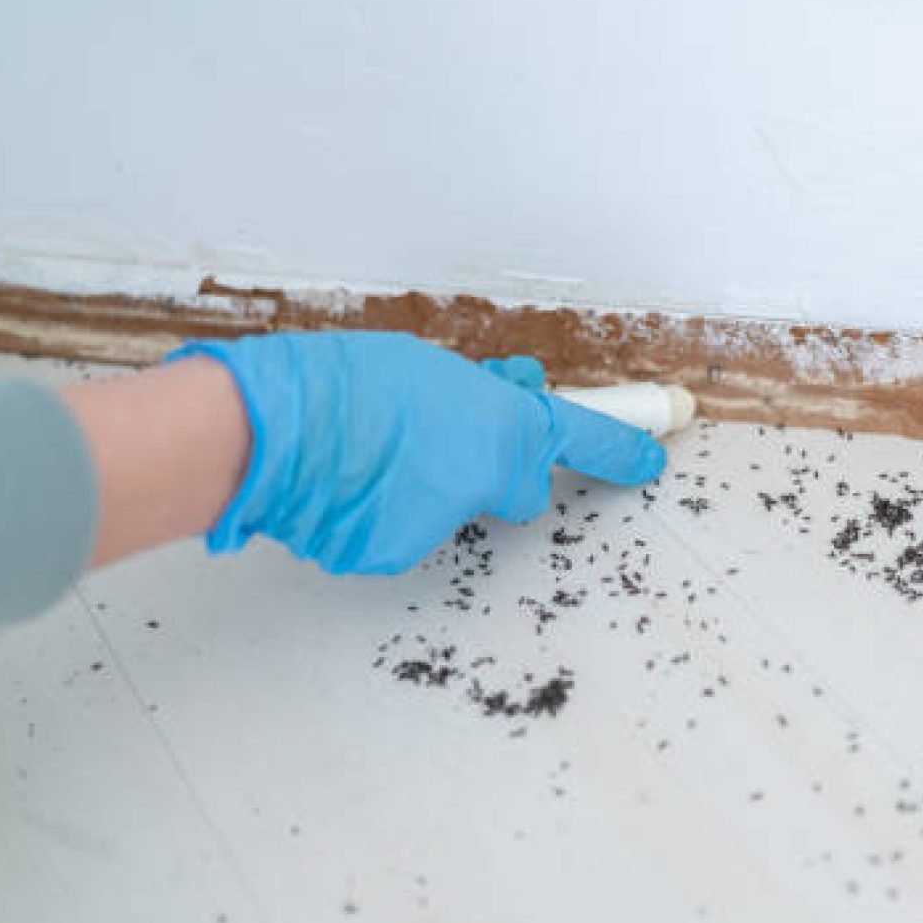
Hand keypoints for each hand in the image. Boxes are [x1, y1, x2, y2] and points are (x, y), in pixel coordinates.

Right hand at [166, 332, 665, 573]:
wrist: (271, 429)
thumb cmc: (341, 382)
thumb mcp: (429, 366)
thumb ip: (479, 397)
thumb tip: (505, 400)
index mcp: (504, 425)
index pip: (581, 440)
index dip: (621, 449)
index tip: (651, 458)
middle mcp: (485, 482)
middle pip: (509, 488)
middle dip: (483, 468)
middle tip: (431, 439)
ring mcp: (441, 526)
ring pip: (444, 510)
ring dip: (419, 488)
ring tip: (366, 452)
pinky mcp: (394, 555)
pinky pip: (397, 533)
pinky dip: (377, 514)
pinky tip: (345, 484)